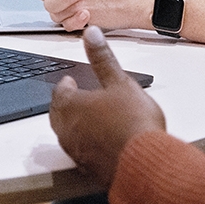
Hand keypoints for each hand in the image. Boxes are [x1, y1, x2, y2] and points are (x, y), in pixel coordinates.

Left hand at [49, 26, 164, 186]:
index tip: (70, 81)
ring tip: (88, 119)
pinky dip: (86, 143)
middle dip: (66, 104)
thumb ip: (103, 58)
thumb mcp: (120, 82)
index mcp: (71, 106)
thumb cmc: (133, 123)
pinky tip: (101, 143)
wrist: (145, 165)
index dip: (65, 84)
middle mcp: (68, 130)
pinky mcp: (89, 170)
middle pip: (59, 114)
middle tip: (75, 98)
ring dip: (75, 124)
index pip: (59, 91)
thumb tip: (91, 34)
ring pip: (68, 134)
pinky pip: (81, 152)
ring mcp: (77, 152)